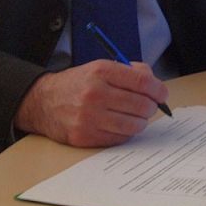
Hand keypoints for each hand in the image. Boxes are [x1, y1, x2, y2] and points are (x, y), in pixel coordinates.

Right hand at [14, 60, 168, 147]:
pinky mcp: (84, 136)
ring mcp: (88, 117)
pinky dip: (125, 133)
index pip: (142, 82)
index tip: (162, 94)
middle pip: (140, 105)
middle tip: (149, 106)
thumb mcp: (102, 67)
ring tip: (137, 117)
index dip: (158, 90)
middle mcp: (95, 93)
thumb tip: (156, 85)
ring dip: (140, 122)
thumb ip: (131, 72)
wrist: (43, 101)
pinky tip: (120, 125)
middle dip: (151, 107)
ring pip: (132, 125)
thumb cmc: (79, 83)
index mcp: (102, 71)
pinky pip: (118, 138)